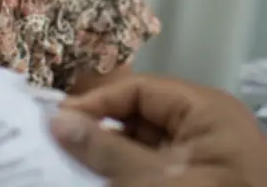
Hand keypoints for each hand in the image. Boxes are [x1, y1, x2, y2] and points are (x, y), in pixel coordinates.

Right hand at [51, 75, 266, 185]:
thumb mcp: (156, 180)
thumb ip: (106, 151)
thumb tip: (59, 121)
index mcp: (206, 108)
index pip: (140, 89)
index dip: (97, 103)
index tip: (56, 123)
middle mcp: (210, 123)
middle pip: (143, 115)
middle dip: (102, 130)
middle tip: (58, 146)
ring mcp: (210, 155)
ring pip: (149, 144)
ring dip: (114, 156)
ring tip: (72, 165)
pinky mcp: (207, 178)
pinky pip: (162, 166)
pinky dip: (133, 173)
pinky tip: (103, 179)